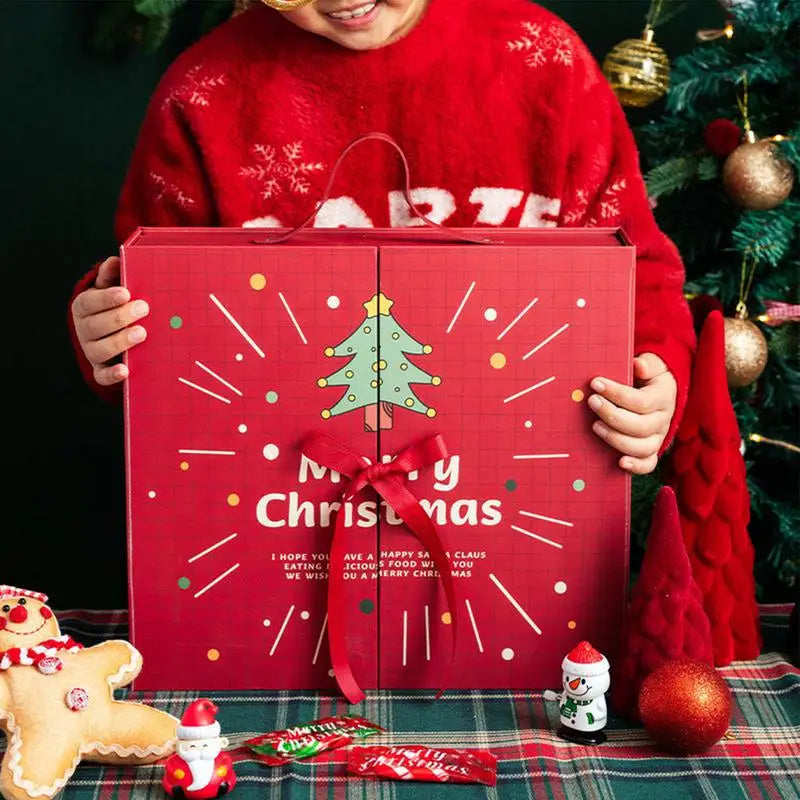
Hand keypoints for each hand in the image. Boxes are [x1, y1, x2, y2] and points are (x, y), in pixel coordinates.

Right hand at [70, 256, 149, 385]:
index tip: (126, 293)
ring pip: (99, 350)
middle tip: (144, 308)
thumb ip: (112, 276)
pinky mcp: (101, 369)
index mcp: (84, 307)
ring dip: (119, 342)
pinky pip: (102, 376)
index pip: (90, 302)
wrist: (110, 332)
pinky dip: (112, 375)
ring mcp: (91, 351)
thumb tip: (116, 259)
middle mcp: (84, 330)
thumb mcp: (110, 288)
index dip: (107, 298)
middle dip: (120, 317)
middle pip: (96, 326)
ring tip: (141, 333)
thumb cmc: (113, 305)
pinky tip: (125, 370)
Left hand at [588, 353, 676, 474]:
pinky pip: (648, 464)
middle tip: (592, 402)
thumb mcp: (652, 364)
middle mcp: (663, 420)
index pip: (641, 401)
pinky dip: (636, 466)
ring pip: (642, 447)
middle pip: (640, 426)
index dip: (617, 393)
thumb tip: (637, 365)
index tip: (595, 383)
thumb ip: (647, 364)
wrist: (660, 391)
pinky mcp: (651, 450)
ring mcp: (657, 437)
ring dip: (616, 439)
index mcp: (663, 397)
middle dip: (612, 415)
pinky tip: (620, 462)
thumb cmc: (649, 377)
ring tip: (595, 426)